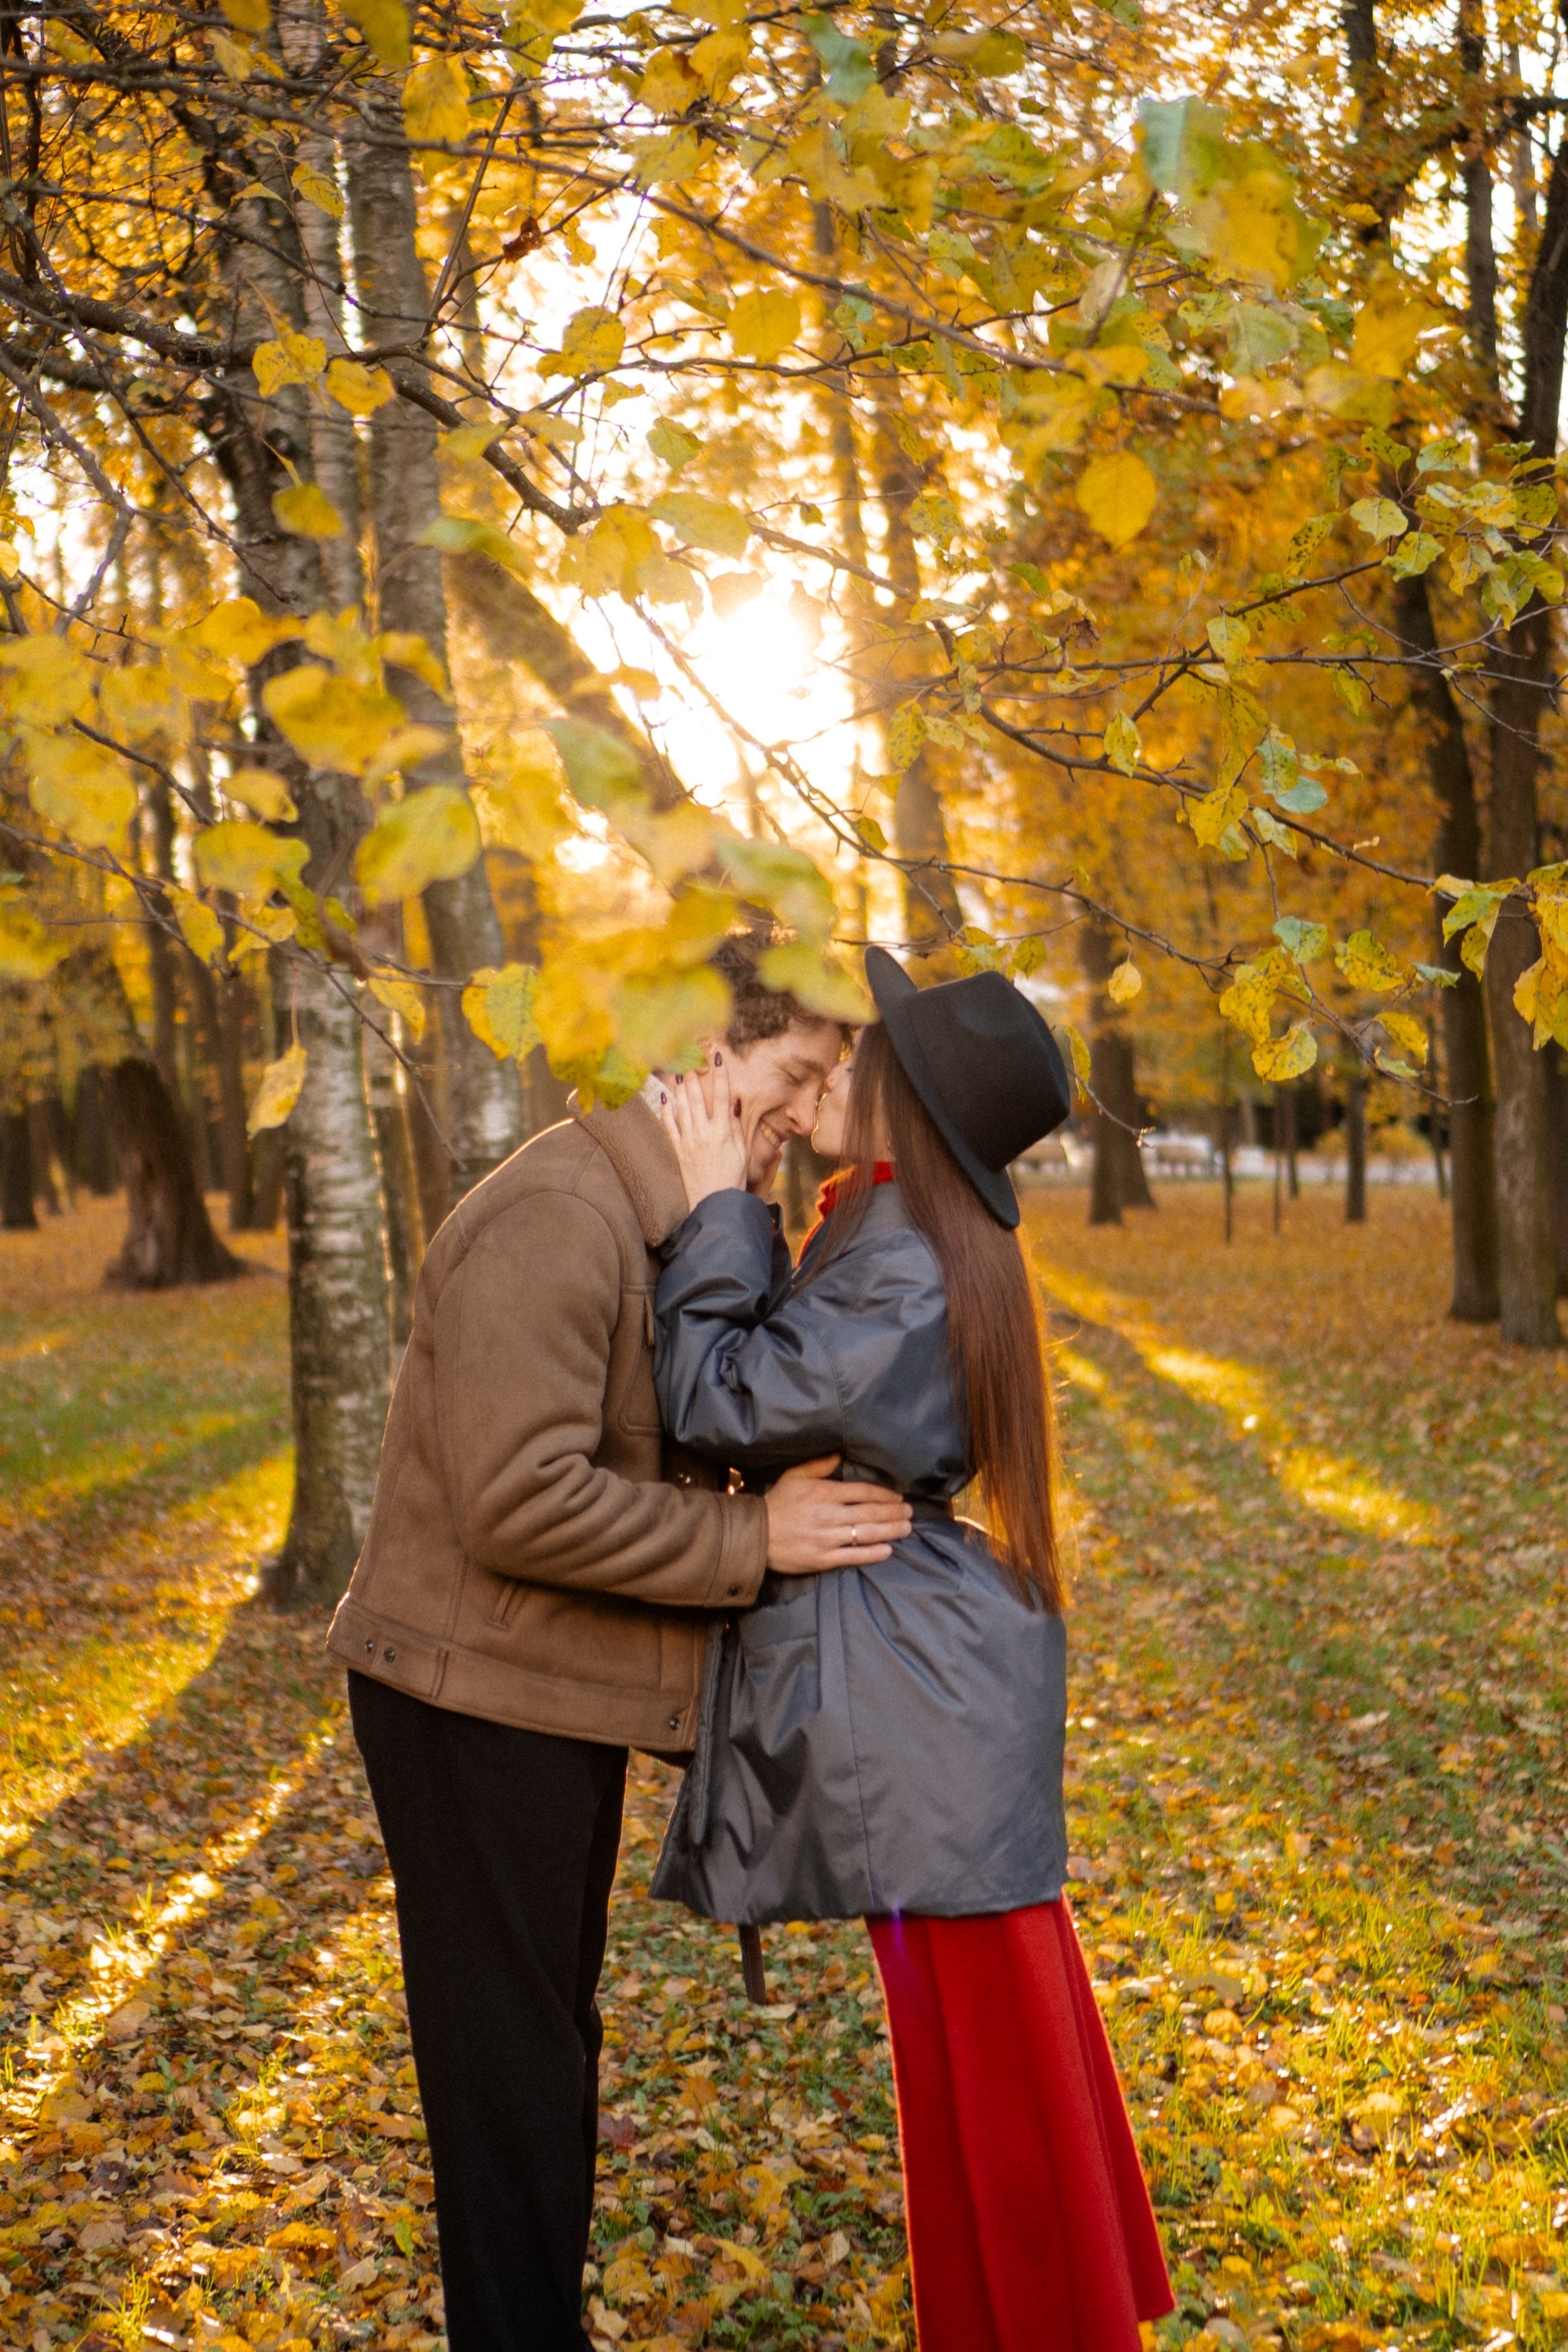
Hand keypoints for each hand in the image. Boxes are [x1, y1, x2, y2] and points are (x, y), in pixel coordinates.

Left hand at [658, 1059, 747, 1209]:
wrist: (714, 1203)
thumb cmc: (733, 1180)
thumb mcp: (743, 1153)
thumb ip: (737, 1128)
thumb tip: (733, 1106)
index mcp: (724, 1133)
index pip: (722, 1097)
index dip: (721, 1075)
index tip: (718, 1058)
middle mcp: (704, 1133)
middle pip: (697, 1098)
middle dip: (695, 1077)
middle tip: (691, 1060)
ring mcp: (689, 1142)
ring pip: (682, 1108)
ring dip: (679, 1088)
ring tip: (678, 1072)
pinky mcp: (678, 1151)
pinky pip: (669, 1126)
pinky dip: (666, 1110)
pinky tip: (664, 1097)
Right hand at [764, 1456, 912, 1574]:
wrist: (755, 1535)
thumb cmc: (776, 1503)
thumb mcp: (794, 1476)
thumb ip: (819, 1465)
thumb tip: (840, 1454)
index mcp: (824, 1493)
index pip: (863, 1492)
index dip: (885, 1495)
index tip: (898, 1497)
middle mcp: (829, 1515)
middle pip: (870, 1513)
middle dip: (894, 1512)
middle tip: (910, 1511)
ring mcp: (827, 1538)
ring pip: (866, 1534)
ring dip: (890, 1530)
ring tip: (906, 1528)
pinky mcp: (822, 1559)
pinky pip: (853, 1556)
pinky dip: (873, 1553)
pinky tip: (888, 1550)